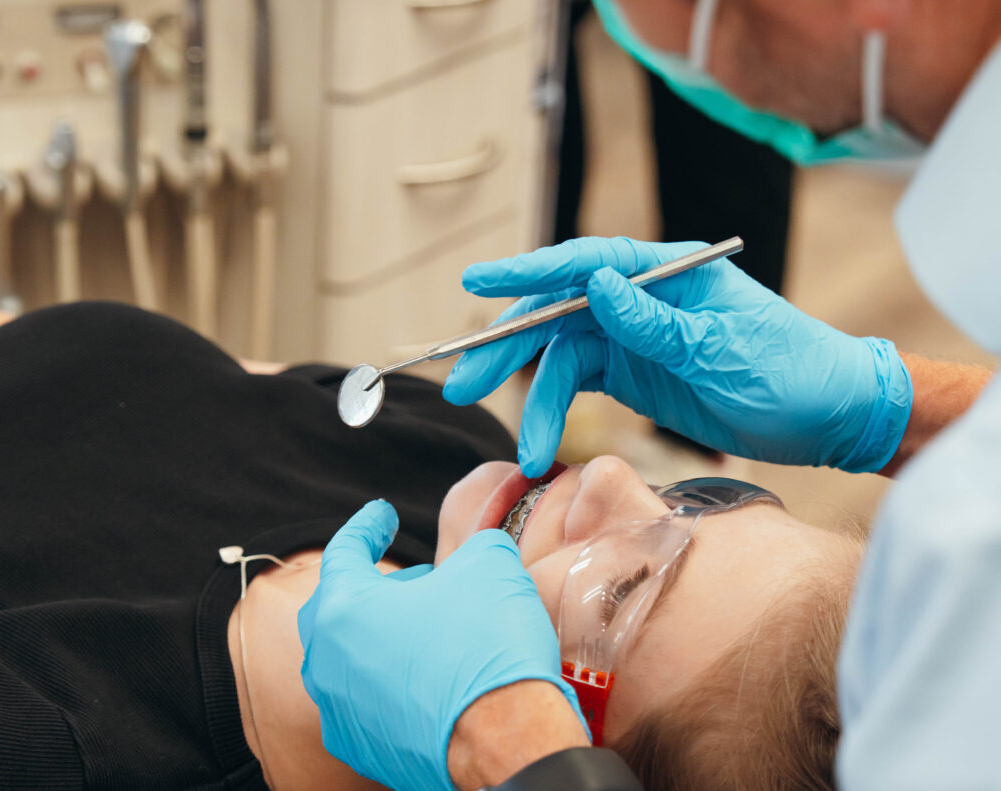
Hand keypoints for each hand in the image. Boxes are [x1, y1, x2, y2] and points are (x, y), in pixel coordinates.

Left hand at [298, 500, 586, 790]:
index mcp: (343, 610)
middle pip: (336, 608)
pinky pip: (370, 701)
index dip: (368, 526)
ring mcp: (342, 713)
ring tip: (428, 626)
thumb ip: (469, 547)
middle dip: (373, 586)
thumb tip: (473, 555)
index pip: (343, 551)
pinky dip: (394, 678)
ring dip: (384, 634)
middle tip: (414, 579)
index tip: (383, 514)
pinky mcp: (367, 750)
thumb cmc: (488, 648)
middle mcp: (328, 664)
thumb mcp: (488, 565)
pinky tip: (432, 674)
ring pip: (350, 658)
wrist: (510, 742)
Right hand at [443, 237, 912, 476]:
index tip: (474, 282)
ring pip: (561, 357)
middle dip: (507, 347)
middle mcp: (642, 298)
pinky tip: (541, 441)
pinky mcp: (633, 374)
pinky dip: (557, 412)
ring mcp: (634, 337)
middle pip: (557, 312)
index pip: (586, 262)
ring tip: (520, 446)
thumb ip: (656, 321)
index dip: (526, 271)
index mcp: (669, 271)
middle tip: (461, 380)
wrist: (829, 415)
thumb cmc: (790, 371)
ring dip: (533, 398)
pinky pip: (579, 386)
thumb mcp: (723, 348)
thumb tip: (597, 282)